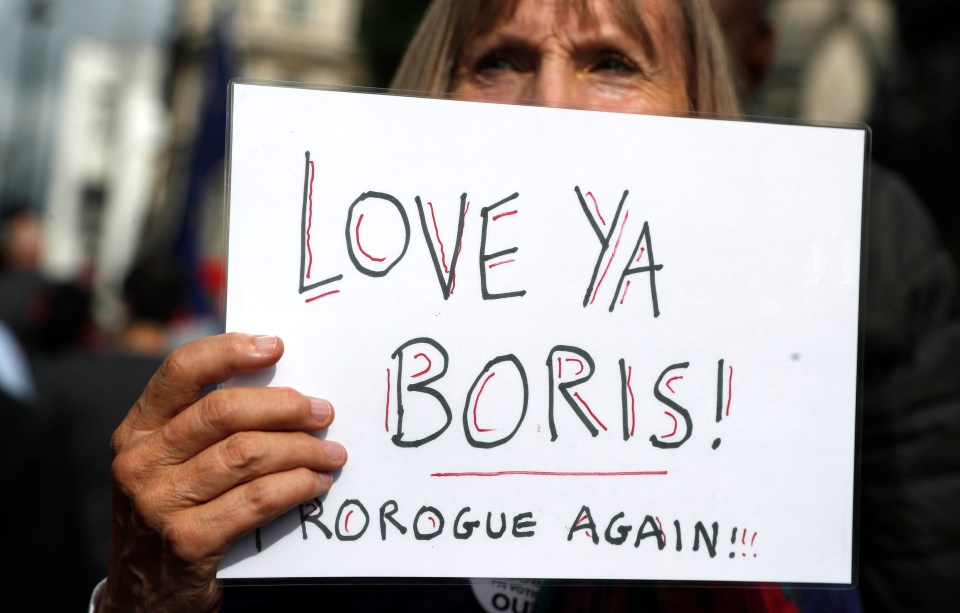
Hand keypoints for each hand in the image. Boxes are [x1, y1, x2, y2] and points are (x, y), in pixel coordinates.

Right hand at [98, 333, 345, 611]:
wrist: (144, 596)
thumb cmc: (174, 513)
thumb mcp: (169, 464)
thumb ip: (206, 428)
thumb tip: (280, 387)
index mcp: (136, 430)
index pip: (182, 371)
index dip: (231, 352)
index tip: (277, 347)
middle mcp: (140, 462)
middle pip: (224, 412)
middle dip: (285, 407)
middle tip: (323, 411)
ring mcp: (159, 504)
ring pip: (248, 455)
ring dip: (302, 449)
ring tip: (331, 452)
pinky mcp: (188, 541)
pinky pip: (258, 499)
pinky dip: (297, 486)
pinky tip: (316, 483)